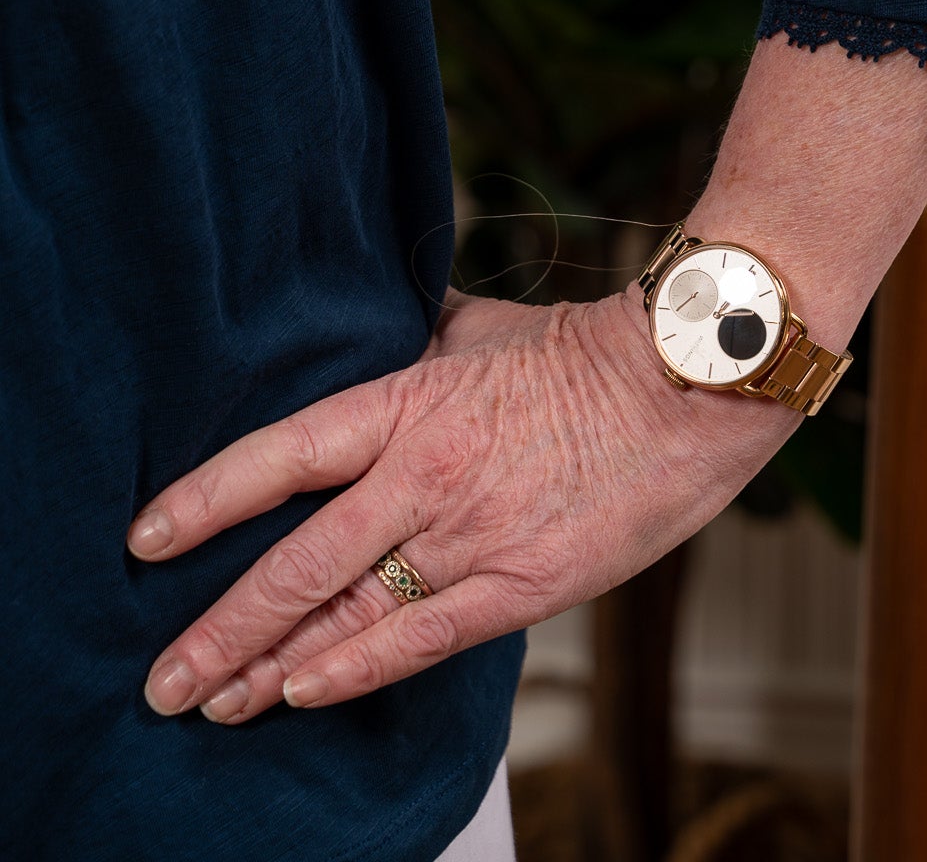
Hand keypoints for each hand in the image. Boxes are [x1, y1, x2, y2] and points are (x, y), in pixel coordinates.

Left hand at [129, 287, 787, 721]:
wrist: (685, 386)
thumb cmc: (584, 351)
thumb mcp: (481, 328)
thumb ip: (417, 338)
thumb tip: (378, 319)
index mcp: (407, 401)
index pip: (281, 454)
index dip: (205, 500)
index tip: (145, 540)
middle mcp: (424, 473)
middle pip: (295, 561)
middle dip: (218, 629)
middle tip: (161, 679)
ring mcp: (471, 534)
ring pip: (346, 612)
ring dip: (270, 666)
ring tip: (214, 702)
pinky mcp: (523, 585)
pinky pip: (421, 639)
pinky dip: (355, 670)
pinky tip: (302, 694)